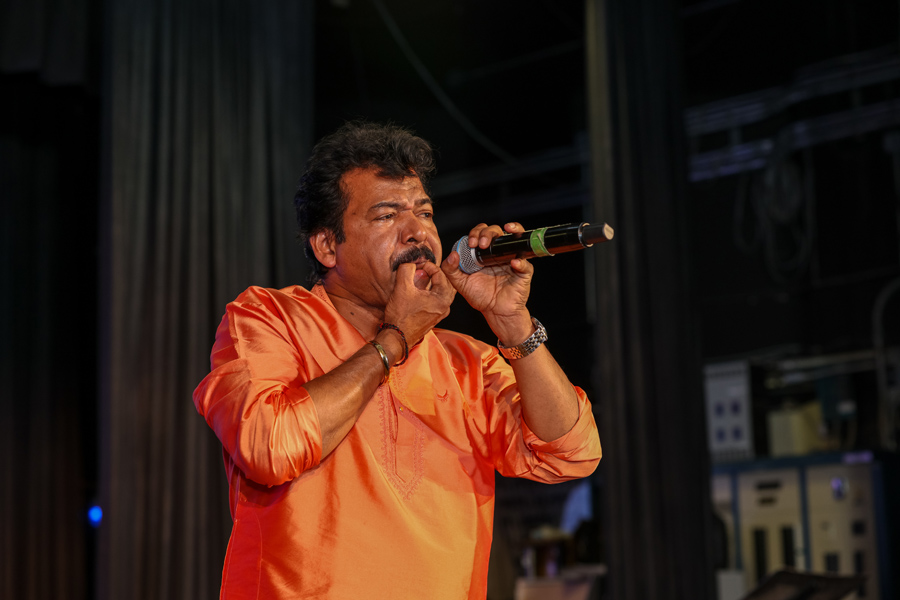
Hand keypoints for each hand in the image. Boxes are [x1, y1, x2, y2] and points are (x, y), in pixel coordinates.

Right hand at [383, 261, 455, 349]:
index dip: (429, 266)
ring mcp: (440, 313)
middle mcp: (445, 307)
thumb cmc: (401, 317)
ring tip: (421, 278)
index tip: (418, 265)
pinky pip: (437, 299)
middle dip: (434, 274)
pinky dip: (431, 292)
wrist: (397, 337)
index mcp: (442, 299)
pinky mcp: (434, 317)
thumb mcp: (401, 288)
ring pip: (442, 291)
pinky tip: (420, 290)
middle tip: (422, 270)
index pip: (441, 274)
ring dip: (433, 282)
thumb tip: (411, 264)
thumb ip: (407, 270)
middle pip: (445, 283)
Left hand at [441, 222, 534, 344]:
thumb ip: (451, 269)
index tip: (471, 243)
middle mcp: (498, 253)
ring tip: (498, 237)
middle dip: (487, 233)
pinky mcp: (524, 272)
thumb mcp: (460, 283)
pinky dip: (521, 262)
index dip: (475, 233)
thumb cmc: (480, 296)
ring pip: (516, 238)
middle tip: (481, 244)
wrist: (495, 311)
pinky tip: (514, 263)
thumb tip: (453, 254)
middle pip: (496, 231)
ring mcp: (512, 260)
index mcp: (484, 253)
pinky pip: (526, 264)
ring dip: (510, 232)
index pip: (481, 233)